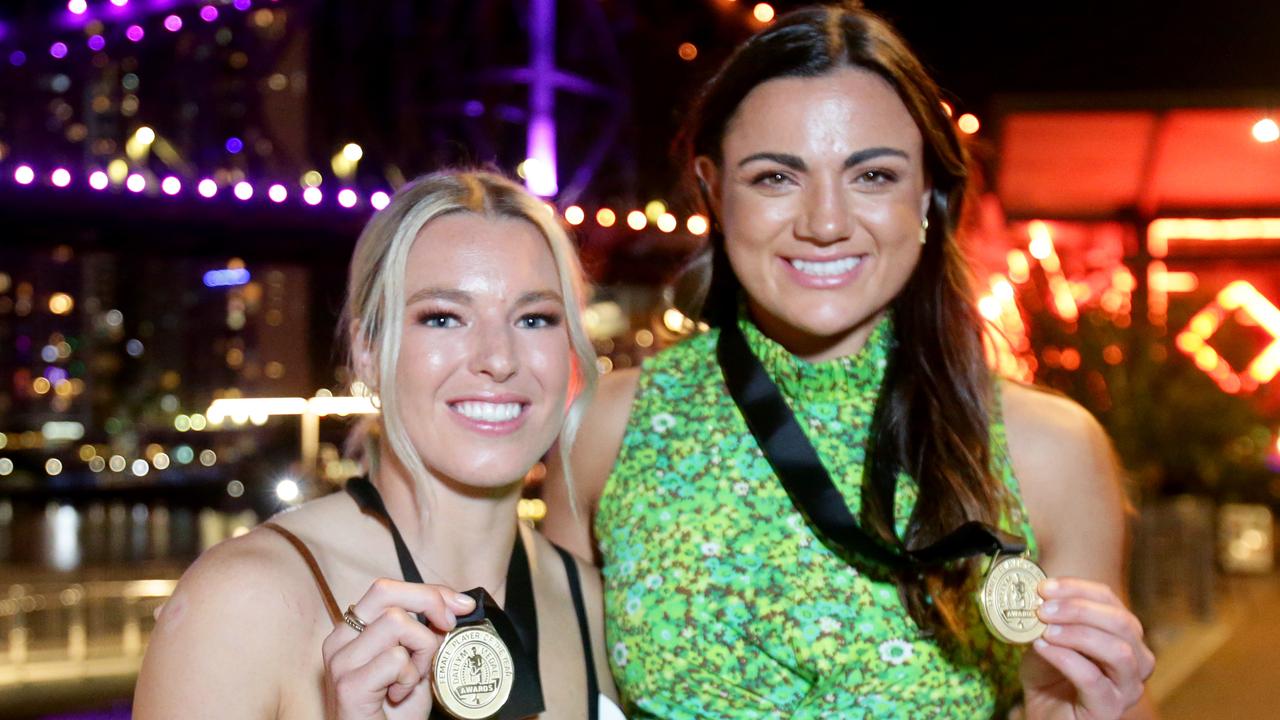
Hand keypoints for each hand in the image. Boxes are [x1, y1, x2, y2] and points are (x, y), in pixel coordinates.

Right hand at [322, 578, 476, 719]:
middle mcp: (339, 640)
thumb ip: (426, 634)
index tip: (460, 605)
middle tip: (448, 627)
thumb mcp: (416, 663)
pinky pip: (396, 659)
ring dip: (420, 650)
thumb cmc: (395, 711)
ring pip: (397, 622)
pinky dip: (410, 676)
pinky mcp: (349, 685)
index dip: (429, 591)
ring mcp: (341, 661)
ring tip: (412, 677)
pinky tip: (399, 694)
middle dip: (428, 602)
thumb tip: (454, 606)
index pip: (387, 588)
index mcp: (351, 630)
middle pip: (385, 591)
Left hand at [1019, 577, 1154, 719]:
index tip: (1044, 586)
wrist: (1043, 714)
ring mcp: (1127, 687)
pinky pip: (1094, 679)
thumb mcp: (1046, 637)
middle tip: (1043, 608)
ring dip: (1078, 634)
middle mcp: (1136, 660)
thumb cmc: (1049, 675)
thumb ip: (1047, 618)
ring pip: (1119, 651)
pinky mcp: (1110, 709)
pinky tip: (1043, 648)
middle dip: (1079, 609)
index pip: (1110, 600)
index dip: (1077, 588)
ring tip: (1045, 631)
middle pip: (1122, 623)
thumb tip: (1038, 594)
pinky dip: (1066, 659)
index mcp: (1123, 634)